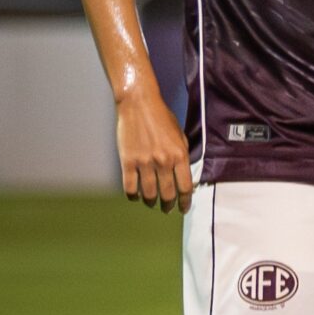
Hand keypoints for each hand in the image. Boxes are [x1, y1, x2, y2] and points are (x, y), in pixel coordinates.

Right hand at [116, 83, 190, 210]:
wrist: (139, 105)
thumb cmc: (162, 118)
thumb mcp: (180, 136)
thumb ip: (182, 156)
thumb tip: (184, 175)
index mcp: (180, 155)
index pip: (185, 187)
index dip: (185, 201)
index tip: (184, 208)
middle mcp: (163, 161)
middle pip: (167, 194)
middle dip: (168, 205)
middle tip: (167, 209)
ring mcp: (145, 163)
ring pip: (149, 193)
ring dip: (151, 202)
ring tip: (151, 203)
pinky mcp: (128, 161)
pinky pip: (129, 187)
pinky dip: (132, 195)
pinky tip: (135, 196)